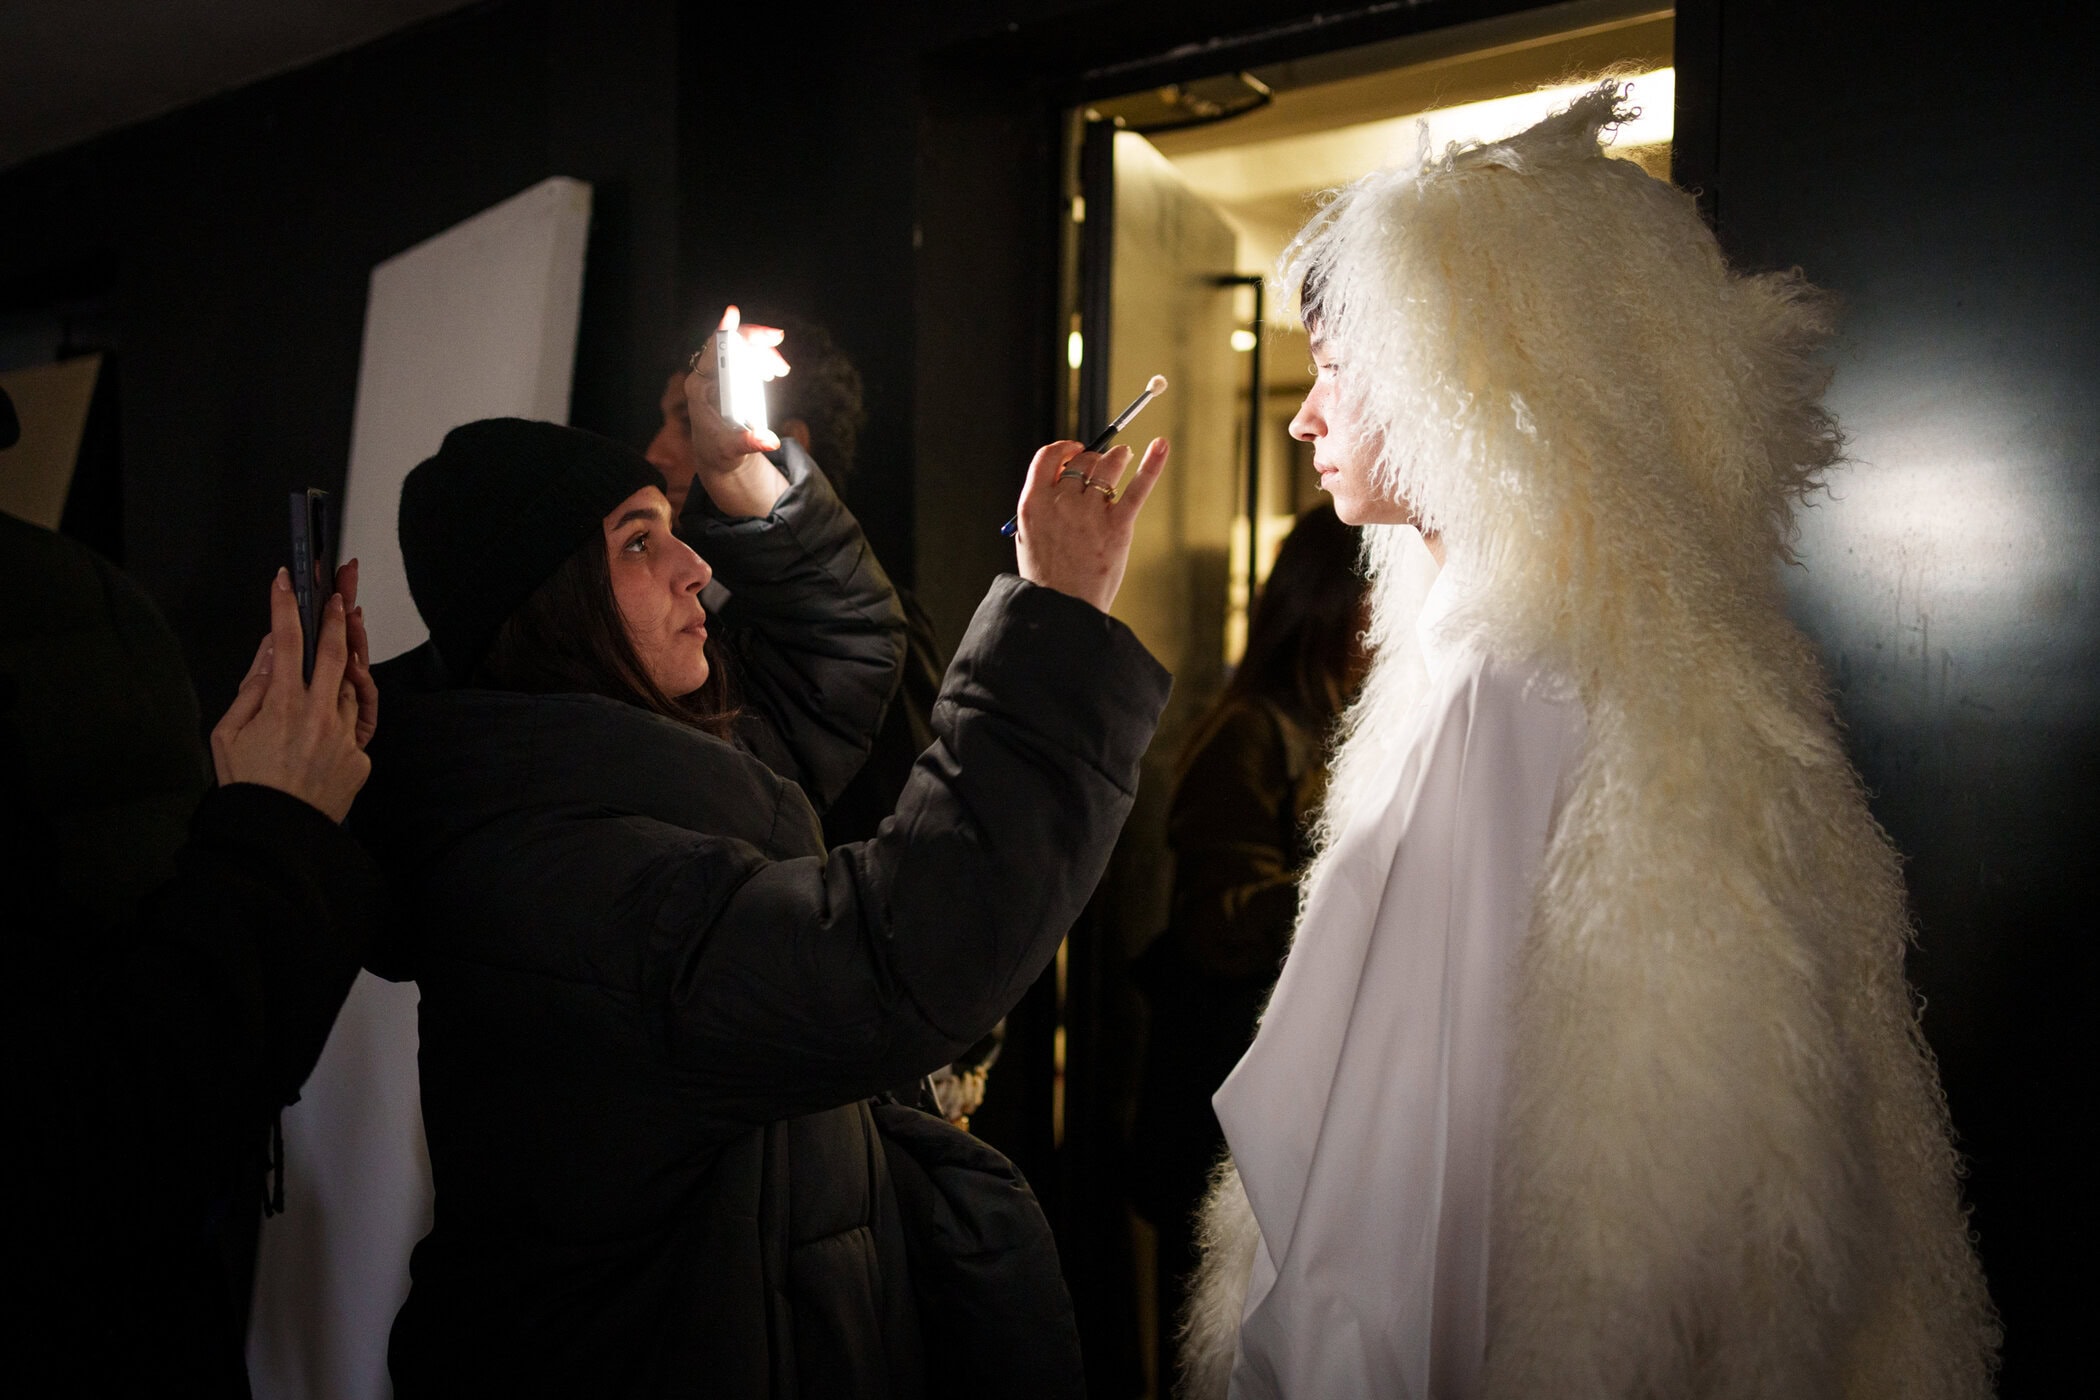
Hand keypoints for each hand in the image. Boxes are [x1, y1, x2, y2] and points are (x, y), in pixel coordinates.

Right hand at [209, 568, 373, 822]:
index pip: (287, 642)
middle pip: (337, 653)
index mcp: (282, 706)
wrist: (276, 833)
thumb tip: (269, 649)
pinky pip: (356, 722)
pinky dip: (347, 708)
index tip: (286, 579)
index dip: (286, 606)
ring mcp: (344, 735)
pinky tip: (344, 692)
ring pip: (351, 687)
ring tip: (346, 626)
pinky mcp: (360, 755)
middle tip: (342, 590)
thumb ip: (250, 687)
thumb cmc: (246, 783)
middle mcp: (319, 715)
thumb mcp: (227, 733)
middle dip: (338, 616)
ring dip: (348, 660)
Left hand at [681, 305, 789, 517]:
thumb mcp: (733, 451)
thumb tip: (770, 441)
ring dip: (762, 353)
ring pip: (740, 349)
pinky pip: (744, 357)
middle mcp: (706, 376)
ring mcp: (717, 374)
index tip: (732, 314)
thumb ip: (750, 443)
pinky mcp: (728, 376)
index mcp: (700, 389)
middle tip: (778, 339)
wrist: (717, 454)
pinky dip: (760, 359)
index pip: (711, 353)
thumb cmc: (720, 451)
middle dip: (754, 339)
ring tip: (780, 371)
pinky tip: (771, 372)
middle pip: (729, 344)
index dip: (723, 332)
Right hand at [1011, 437, 1168, 612]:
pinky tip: (1161, 446)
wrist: (1062, 610)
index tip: (1074, 451)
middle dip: (1094, 459)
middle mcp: (1061, 503)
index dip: (1064, 450)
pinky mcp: (1118, 527)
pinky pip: (1137, 488)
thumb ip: (1043, 506)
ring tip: (1124, 457)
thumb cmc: (1047, 577)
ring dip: (1118, 457)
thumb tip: (1065, 477)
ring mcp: (1090, 513)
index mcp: (1033, 503)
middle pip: (1082, 462)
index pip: (1047, 458)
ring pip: (1108, 466)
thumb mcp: (1030, 536)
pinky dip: (1152, 465)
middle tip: (1103, 465)